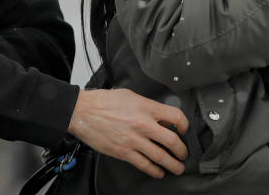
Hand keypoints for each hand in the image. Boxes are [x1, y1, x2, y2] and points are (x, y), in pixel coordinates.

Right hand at [67, 88, 188, 178]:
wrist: (83, 112)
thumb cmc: (104, 101)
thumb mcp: (131, 96)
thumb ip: (148, 106)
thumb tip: (160, 115)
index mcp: (146, 107)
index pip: (176, 116)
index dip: (185, 125)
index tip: (184, 130)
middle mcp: (143, 124)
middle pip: (172, 141)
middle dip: (182, 150)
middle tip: (184, 154)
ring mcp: (134, 140)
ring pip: (161, 157)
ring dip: (173, 165)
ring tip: (177, 167)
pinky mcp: (124, 152)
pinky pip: (144, 165)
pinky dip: (155, 171)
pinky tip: (158, 172)